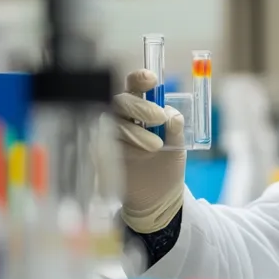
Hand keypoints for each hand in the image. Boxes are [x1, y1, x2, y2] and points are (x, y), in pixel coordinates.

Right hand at [108, 69, 185, 233]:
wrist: (156, 198)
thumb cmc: (165, 166)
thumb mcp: (177, 146)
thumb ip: (175, 130)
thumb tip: (173, 115)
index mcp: (141, 111)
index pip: (134, 87)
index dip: (139, 80)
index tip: (152, 81)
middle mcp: (122, 119)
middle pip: (121, 101)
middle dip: (140, 106)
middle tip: (159, 118)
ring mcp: (110, 137)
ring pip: (114, 122)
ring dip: (136, 131)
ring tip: (156, 146)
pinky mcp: (101, 154)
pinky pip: (103, 143)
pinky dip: (119, 145)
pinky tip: (133, 154)